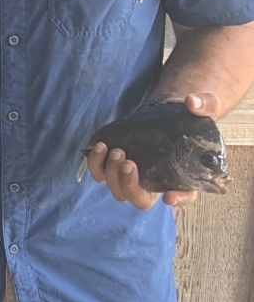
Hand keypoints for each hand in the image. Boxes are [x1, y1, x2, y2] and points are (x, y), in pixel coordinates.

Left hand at [86, 93, 220, 209]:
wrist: (167, 113)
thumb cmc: (189, 116)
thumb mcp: (206, 107)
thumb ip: (205, 104)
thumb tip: (192, 102)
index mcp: (183, 177)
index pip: (184, 196)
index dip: (178, 199)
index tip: (168, 195)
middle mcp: (156, 182)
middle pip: (139, 200)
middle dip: (129, 185)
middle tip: (128, 162)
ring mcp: (133, 175)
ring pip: (117, 190)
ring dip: (111, 174)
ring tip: (114, 150)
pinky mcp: (115, 163)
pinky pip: (100, 172)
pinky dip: (96, 164)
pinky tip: (100, 146)